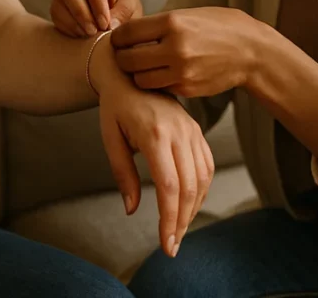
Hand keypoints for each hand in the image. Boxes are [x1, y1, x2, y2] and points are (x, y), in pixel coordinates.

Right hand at [51, 0, 143, 36]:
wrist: (113, 10)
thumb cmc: (123, 1)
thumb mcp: (130, 4)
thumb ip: (123, 12)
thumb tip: (110, 25)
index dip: (97, 2)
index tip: (106, 23)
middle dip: (81, 12)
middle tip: (94, 31)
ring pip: (59, 0)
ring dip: (73, 21)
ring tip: (90, 35)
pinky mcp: (57, 0)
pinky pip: (55, 13)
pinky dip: (68, 27)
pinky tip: (82, 34)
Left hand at [93, 46, 213, 257]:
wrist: (131, 72)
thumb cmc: (116, 105)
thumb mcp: (110, 137)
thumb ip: (123, 174)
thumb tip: (133, 209)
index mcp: (154, 134)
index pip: (169, 186)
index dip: (170, 219)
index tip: (166, 244)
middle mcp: (179, 132)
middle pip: (189, 186)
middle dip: (182, 221)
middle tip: (172, 246)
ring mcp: (191, 130)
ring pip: (203, 178)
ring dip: (194, 208)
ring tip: (179, 230)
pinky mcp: (197, 131)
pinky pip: (207, 165)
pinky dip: (202, 189)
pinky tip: (190, 205)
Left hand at [111, 8, 267, 97]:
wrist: (251, 52)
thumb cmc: (220, 28)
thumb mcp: (189, 15)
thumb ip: (159, 24)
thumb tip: (128, 33)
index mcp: (172, 22)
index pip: (126, 33)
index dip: (118, 37)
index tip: (120, 39)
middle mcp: (174, 48)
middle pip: (126, 59)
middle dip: (122, 57)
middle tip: (127, 54)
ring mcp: (181, 72)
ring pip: (139, 79)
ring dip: (137, 73)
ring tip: (145, 66)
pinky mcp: (187, 89)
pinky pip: (159, 88)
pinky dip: (157, 83)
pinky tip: (163, 74)